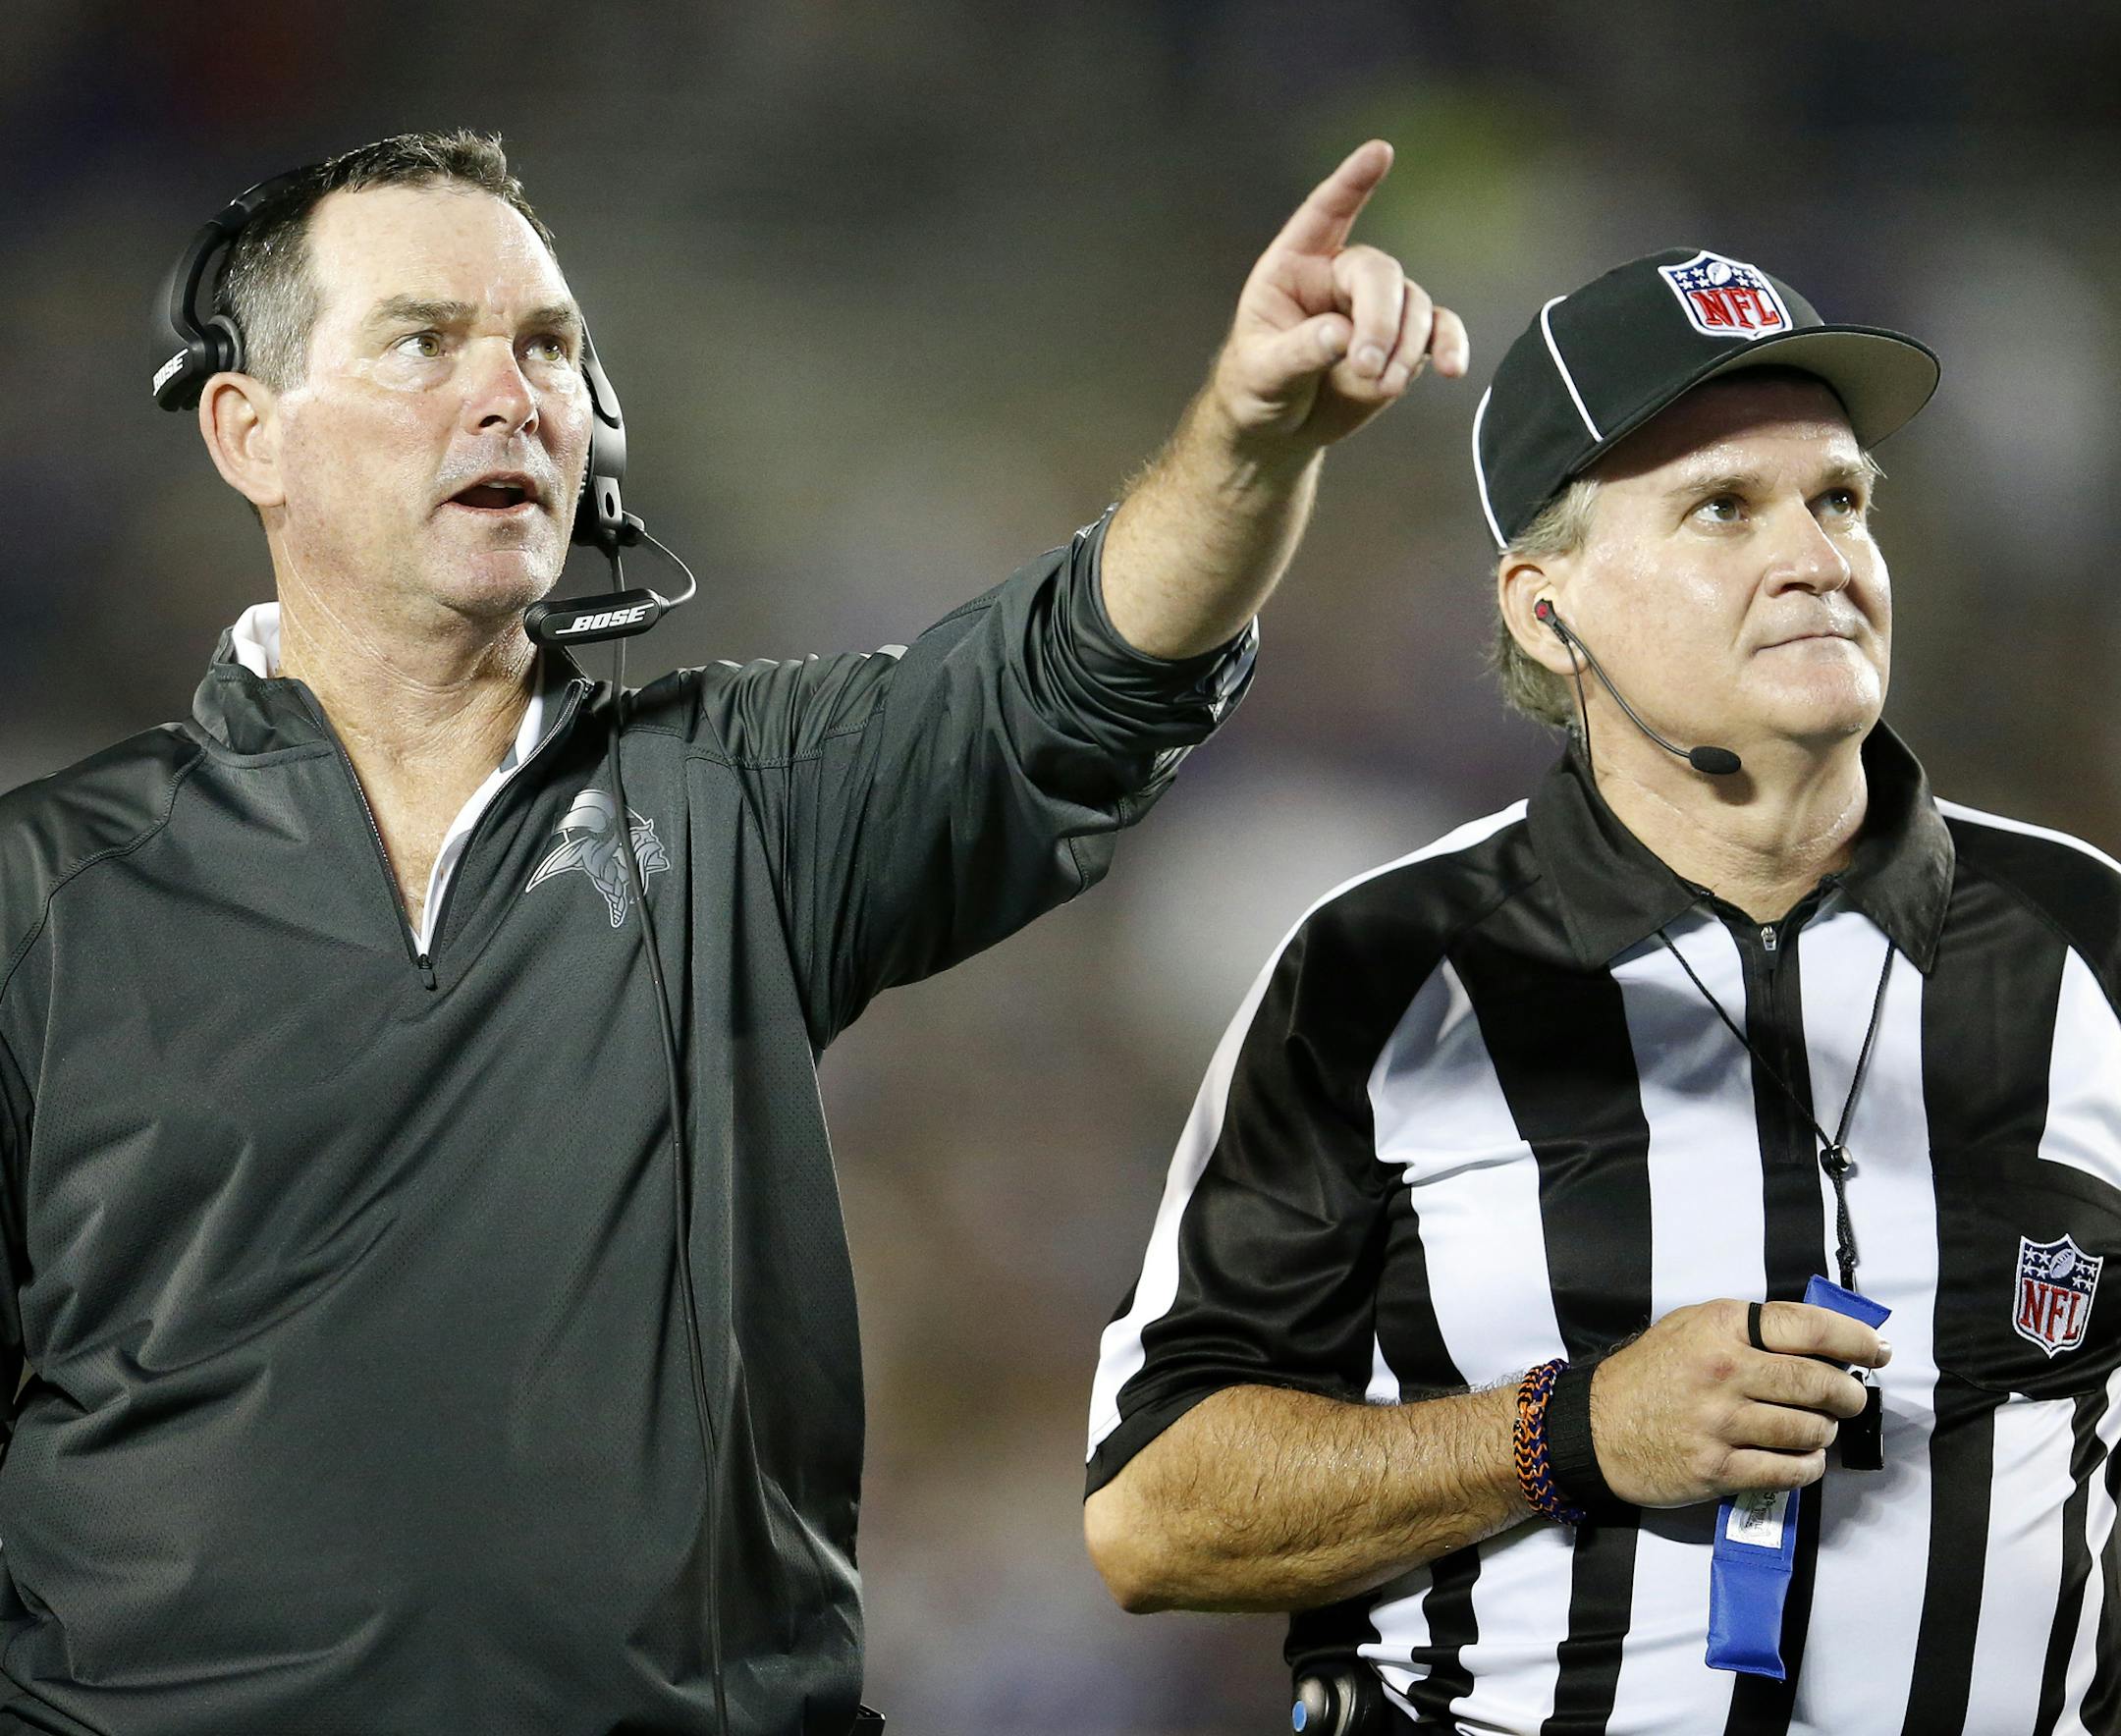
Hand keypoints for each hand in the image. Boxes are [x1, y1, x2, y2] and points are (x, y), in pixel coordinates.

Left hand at [1208, 140, 1469, 453]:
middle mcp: (1337, 277)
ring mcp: (1374, 308)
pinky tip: (1451, 369)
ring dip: (1404, 347)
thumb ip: (1299, 351)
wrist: (1277, 430)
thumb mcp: (1261, 372)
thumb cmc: (1256, 389)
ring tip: (1380, 386)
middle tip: (1367, 368)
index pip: (1324, 213)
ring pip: (1412, 305)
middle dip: (1380, 319)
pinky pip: (1437, 331)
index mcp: (1293, 266)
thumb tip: (1343, 335)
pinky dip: (1448, 346)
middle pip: (1379, 273)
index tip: (1380, 153)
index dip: (1352, 183)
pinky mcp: (1401, 342)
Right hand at [1587, 1299, 1890, 1507]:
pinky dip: (1808, 1466)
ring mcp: (1720, 1423)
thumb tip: (1824, 1343)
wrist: (1597, 1426)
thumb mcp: (1693, 1327)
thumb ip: (1751, 1330)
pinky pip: (1790, 1471)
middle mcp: (1723, 1371)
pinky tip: (1801, 1457)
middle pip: (1819, 1383)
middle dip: (1848, 1394)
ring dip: (1825, 1432)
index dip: (1855, 1340)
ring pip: (1810, 1430)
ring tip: (1815, 1427)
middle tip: (1850, 1398)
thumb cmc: (1652, 1374)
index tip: (1877, 1351)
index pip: (1808, 1328)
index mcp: (1721, 1327)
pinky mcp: (1717, 1468)